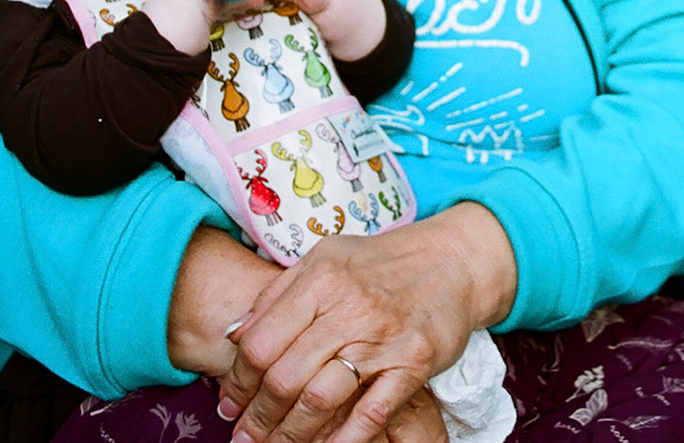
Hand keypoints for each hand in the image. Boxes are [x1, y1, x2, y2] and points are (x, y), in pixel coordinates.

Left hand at [216, 204, 516, 442]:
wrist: (453, 260)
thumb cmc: (383, 262)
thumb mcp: (326, 258)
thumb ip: (280, 293)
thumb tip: (236, 334)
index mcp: (320, 279)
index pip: (260, 342)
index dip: (238, 380)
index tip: (230, 402)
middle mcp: (348, 308)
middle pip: (284, 376)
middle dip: (258, 417)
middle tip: (245, 437)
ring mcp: (382, 337)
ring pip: (320, 398)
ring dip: (290, 434)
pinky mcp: (413, 361)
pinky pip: (372, 411)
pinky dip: (345, 438)